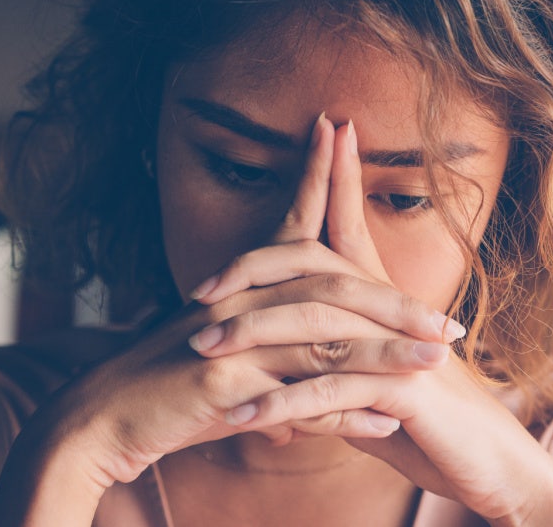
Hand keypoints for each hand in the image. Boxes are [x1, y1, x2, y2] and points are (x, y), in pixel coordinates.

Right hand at [15, 114, 458, 487]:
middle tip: (453, 323)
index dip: (319, 177)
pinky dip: (344, 414)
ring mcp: (231, 340)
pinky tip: (385, 422)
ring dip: (388, 352)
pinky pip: (297, 397)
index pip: (292, 224)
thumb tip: (349, 371)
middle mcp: (241, 302)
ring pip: (325, 339)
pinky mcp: (221, 382)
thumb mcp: (234, 359)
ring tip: (439, 361)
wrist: (99, 421)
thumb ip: (290, 356)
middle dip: (397, 304)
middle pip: (331, 287)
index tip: (342, 130)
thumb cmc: (170, 390)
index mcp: (243, 286)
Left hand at [195, 120, 552, 523]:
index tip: (323, 131)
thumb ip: (337, 371)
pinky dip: (281, 405)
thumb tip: (293, 373)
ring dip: (251, 338)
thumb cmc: (436, 429)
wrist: (496, 466)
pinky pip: (331, 391)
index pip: (354, 229)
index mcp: (389, 305)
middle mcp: (395, 316)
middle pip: (319, 268)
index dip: (337, 178)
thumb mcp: (378, 392)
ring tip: (199, 352)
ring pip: (316, 326)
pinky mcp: (407, 391)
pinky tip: (241, 417)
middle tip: (197, 291)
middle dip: (255, 269)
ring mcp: (402, 349)